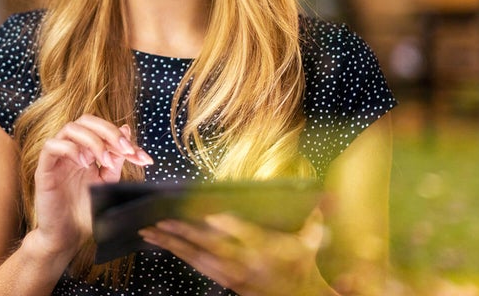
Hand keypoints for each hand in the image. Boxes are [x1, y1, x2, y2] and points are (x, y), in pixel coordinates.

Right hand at [31, 115, 152, 260]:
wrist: (67, 237)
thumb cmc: (86, 211)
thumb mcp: (107, 183)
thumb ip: (116, 159)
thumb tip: (126, 130)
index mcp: (88, 150)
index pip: (104, 131)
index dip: (125, 140)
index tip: (144, 158)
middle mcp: (73, 149)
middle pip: (87, 120)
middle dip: (109, 131)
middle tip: (125, 150)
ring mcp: (58, 157)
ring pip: (71, 128)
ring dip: (93, 140)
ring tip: (103, 161)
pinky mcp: (44, 169)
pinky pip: (51, 146)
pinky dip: (70, 149)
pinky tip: (84, 164)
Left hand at [139, 209, 329, 295]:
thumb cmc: (302, 267)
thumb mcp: (311, 243)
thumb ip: (315, 220)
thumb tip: (328, 197)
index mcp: (263, 248)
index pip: (238, 231)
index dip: (220, 222)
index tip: (201, 212)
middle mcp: (244, 261)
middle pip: (208, 245)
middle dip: (181, 233)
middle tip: (159, 221)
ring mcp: (232, 273)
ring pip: (197, 258)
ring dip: (172, 245)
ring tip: (150, 233)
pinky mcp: (226, 281)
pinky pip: (199, 267)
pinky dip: (180, 255)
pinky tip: (165, 246)